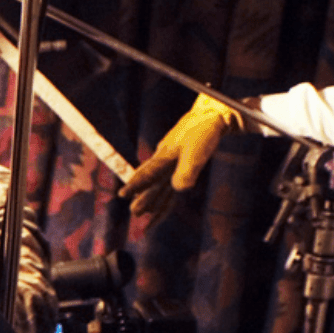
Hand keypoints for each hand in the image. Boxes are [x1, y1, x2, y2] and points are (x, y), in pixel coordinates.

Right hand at [123, 93, 242, 219]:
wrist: (210, 116)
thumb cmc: (203, 132)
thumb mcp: (197, 150)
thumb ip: (188, 170)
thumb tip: (179, 189)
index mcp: (165, 156)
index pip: (148, 173)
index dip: (136, 184)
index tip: (123, 194)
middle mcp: (164, 161)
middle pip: (151, 183)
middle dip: (144, 198)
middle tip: (135, 212)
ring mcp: (170, 163)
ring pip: (159, 186)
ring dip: (152, 201)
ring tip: (144, 216)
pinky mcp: (178, 165)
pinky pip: (168, 185)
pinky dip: (163, 197)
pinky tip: (158, 204)